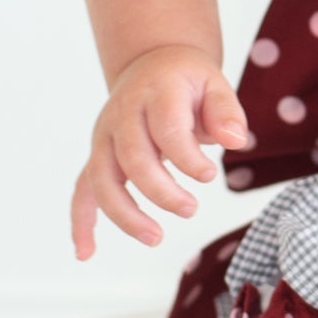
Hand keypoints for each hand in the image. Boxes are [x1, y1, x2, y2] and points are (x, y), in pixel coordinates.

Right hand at [71, 44, 250, 258]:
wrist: (152, 65)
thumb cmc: (187, 81)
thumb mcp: (214, 84)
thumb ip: (226, 112)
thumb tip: (236, 141)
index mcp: (156, 93)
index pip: (166, 129)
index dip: (186, 157)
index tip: (209, 176)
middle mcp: (122, 114)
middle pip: (132, 158)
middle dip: (160, 191)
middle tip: (191, 209)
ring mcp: (104, 136)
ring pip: (102, 178)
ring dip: (125, 213)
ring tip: (155, 237)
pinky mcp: (98, 155)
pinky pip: (83, 190)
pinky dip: (81, 221)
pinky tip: (86, 252)